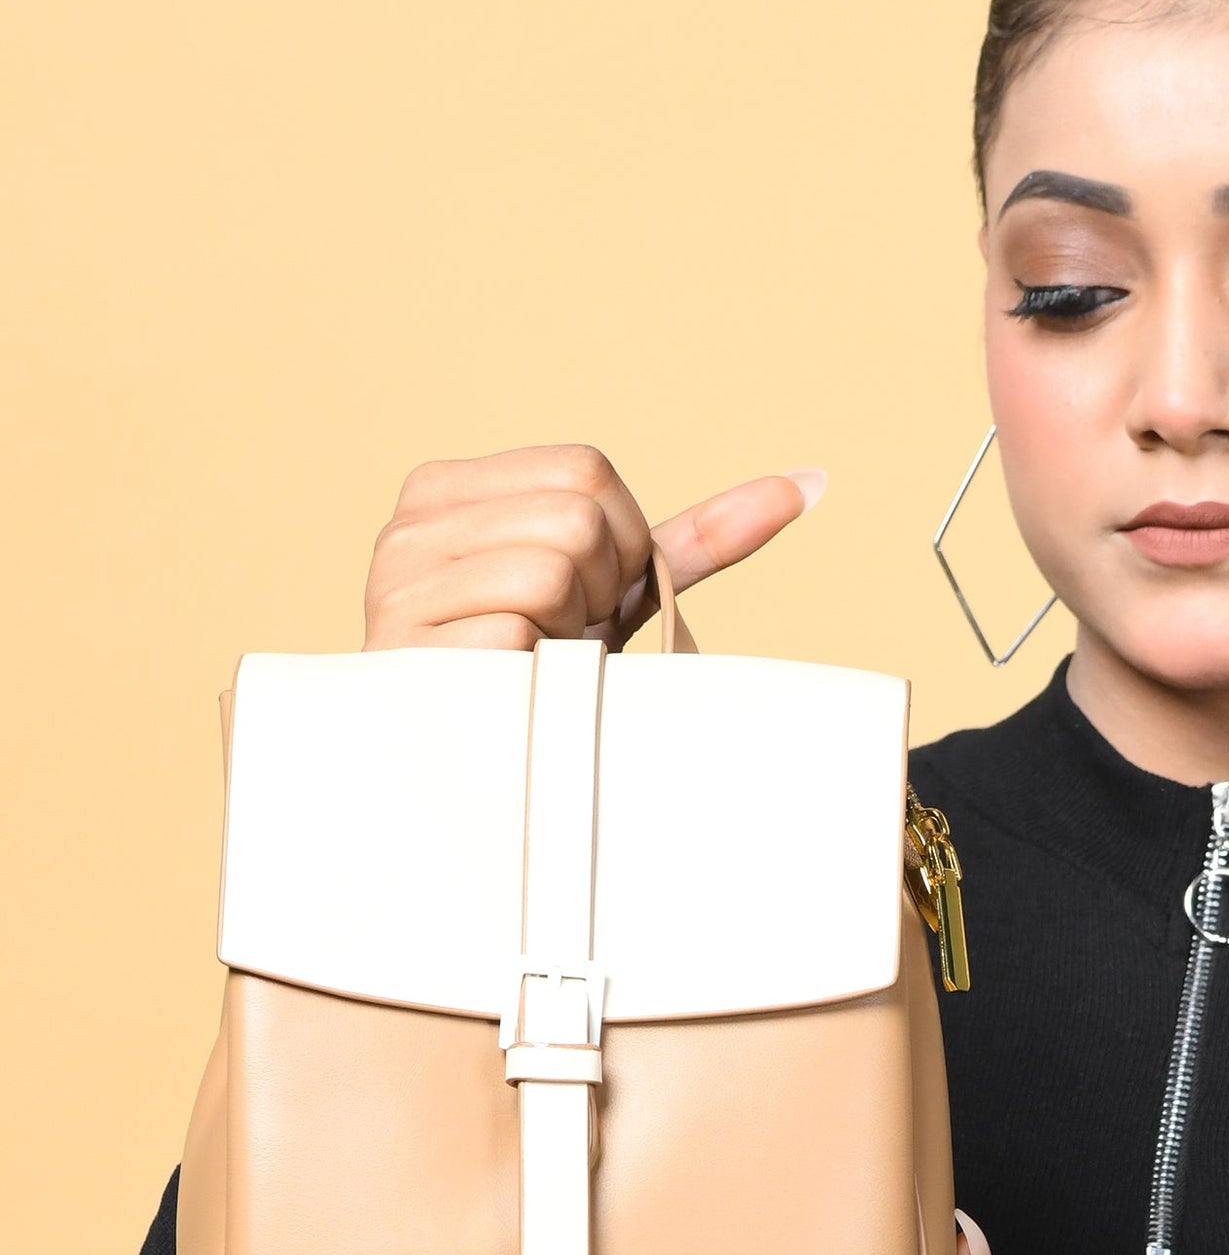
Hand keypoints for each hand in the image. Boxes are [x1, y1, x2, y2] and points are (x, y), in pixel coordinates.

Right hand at [362, 443, 824, 649]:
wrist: (496, 783)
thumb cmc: (550, 679)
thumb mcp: (619, 595)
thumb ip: (698, 538)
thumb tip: (808, 482)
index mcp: (446, 490)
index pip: (588, 470)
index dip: (623, 543)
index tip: (590, 600)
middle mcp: (407, 525)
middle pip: (579, 513)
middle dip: (600, 588)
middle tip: (561, 641)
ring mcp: (394, 586)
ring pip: (555, 560)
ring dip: (572, 629)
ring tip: (538, 665)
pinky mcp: (405, 649)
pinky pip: (522, 620)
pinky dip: (545, 664)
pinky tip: (516, 690)